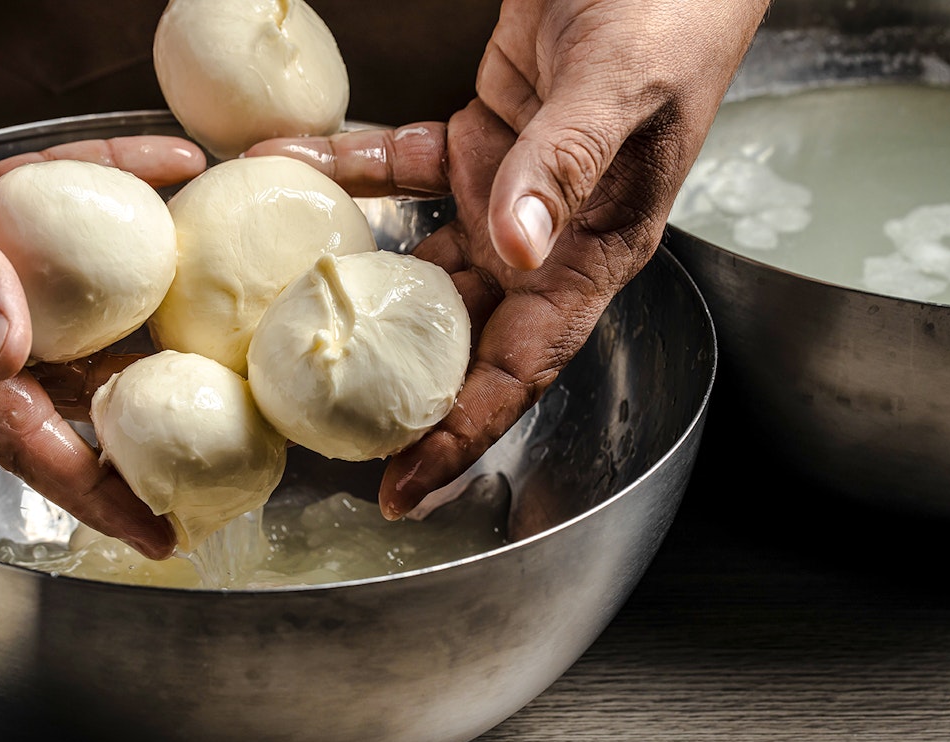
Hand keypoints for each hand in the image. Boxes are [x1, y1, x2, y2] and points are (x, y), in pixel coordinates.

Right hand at [0, 1, 204, 556]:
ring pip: (73, 312)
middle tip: (203, 461)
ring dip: (141, 323)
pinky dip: (120, 189)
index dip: (89, 491)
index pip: (15, 436)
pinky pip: (67, 213)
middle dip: (127, 436)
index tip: (154, 532)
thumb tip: (7, 349)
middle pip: (56, 395)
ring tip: (211, 344)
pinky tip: (171, 171)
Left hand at [248, 0, 768, 516]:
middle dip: (398, 390)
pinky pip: (395, 169)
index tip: (407, 487)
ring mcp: (504, 194)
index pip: (526, 366)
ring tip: (280, 316)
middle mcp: (546, 240)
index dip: (466, 433)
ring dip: (353, 285)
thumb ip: (566, 165)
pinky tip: (287, 166)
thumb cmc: (669, 13)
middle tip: (321, 425)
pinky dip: (343, 170)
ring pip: (418, 265)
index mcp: (596, 251)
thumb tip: (518, 247)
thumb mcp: (622, 90)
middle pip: (463, 339)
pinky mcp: (470, 140)